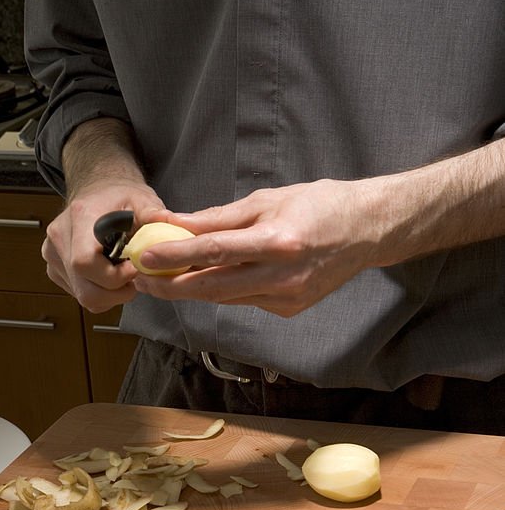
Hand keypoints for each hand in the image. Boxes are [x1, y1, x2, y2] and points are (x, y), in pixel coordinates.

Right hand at [42, 181, 165, 312]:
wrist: (97, 190)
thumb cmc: (118, 196)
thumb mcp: (142, 198)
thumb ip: (156, 215)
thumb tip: (175, 225)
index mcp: (80, 218)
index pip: (85, 262)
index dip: (112, 276)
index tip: (133, 269)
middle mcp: (60, 238)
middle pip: (85, 289)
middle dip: (117, 293)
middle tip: (135, 279)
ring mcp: (53, 255)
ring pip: (83, 296)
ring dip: (110, 295)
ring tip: (125, 275)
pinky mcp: (55, 267)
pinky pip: (79, 293)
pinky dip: (100, 292)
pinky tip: (110, 274)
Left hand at [130, 180, 376, 316]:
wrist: (368, 230)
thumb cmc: (320, 205)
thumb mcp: (268, 199)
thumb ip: (220, 218)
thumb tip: (177, 224)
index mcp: (278, 242)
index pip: (215, 252)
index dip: (176, 257)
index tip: (145, 259)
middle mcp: (282, 276)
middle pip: (213, 288)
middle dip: (172, 286)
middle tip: (141, 280)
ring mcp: (287, 298)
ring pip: (226, 298)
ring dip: (192, 289)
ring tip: (164, 277)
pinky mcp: (289, 309)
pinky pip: (245, 300)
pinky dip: (224, 290)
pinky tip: (212, 278)